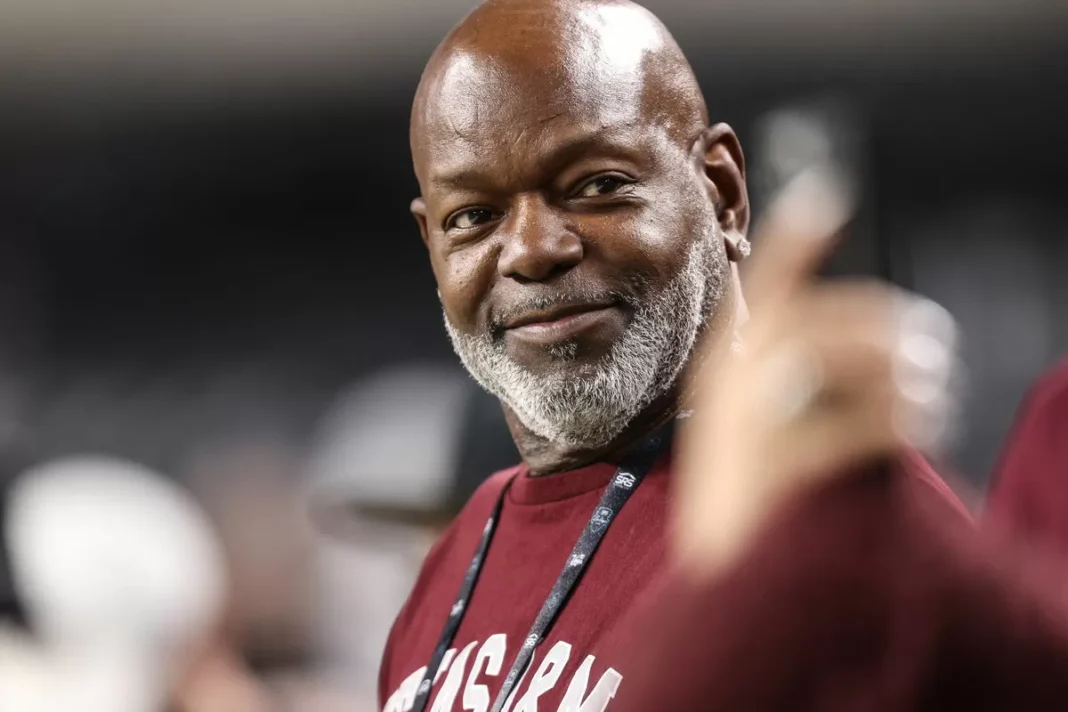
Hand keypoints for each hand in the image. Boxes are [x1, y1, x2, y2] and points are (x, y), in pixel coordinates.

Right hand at [675, 167, 957, 575]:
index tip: (830, 194)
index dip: (794, 238)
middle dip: (886, 324)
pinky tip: (921, 424)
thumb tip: (856, 355)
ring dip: (904, 371)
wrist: (719, 592)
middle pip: (818, 321)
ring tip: (936, 391)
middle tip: (934, 344)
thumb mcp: (750, 437)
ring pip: (841, 363)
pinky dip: (898, 419)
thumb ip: (785, 388)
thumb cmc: (743, 511)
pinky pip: (856, 424)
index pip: (759, 288)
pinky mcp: (776, 471)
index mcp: (723, 370)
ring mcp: (748, 428)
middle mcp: (729, 387)